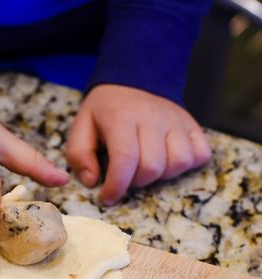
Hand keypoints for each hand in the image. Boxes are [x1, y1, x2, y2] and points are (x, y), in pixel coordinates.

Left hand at [66, 85, 210, 203]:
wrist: (132, 81)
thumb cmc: (105, 112)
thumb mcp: (81, 128)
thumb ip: (78, 156)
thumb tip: (92, 181)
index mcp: (121, 117)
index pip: (125, 159)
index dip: (116, 186)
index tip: (107, 197)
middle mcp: (152, 116)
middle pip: (152, 167)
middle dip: (136, 182)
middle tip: (126, 177)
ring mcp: (176, 120)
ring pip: (179, 162)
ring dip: (162, 175)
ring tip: (147, 167)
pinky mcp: (193, 125)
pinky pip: (201, 154)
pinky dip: (188, 164)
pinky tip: (168, 159)